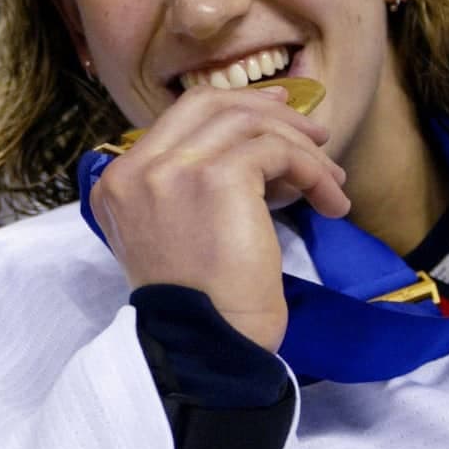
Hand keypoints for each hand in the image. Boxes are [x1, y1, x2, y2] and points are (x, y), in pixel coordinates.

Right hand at [90, 84, 348, 351]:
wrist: (204, 344)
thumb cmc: (200, 308)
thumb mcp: (174, 237)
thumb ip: (188, 190)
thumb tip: (255, 148)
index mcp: (117, 185)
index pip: (176, 120)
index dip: (231, 110)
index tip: (274, 115)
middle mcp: (136, 169)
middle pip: (207, 104)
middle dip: (265, 109)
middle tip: (311, 131)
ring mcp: (173, 169)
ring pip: (249, 124)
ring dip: (301, 148)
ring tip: (331, 180)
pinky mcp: (217, 177)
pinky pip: (276, 151)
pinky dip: (312, 171)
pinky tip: (331, 201)